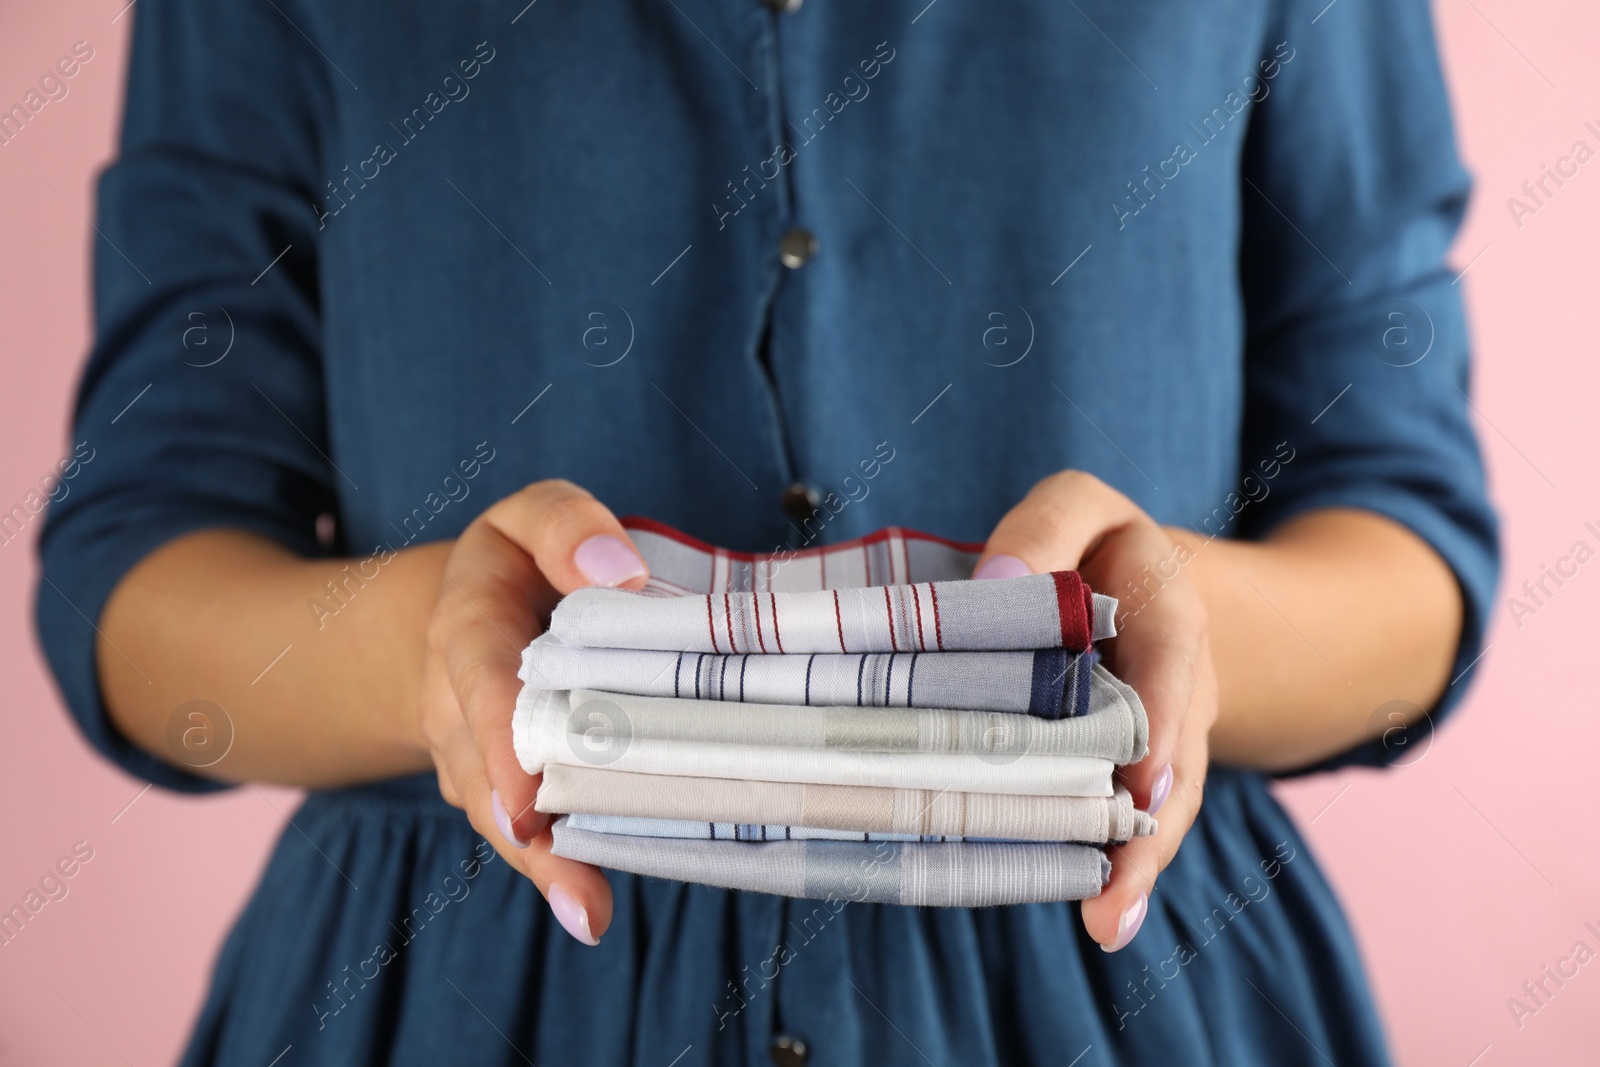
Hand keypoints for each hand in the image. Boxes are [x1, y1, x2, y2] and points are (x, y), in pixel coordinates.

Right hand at [419, 480, 648, 945]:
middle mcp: (458, 705)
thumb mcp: (534, 517)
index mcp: (467, 631)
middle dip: (514, 808)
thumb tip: (621, 572)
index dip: (502, 734)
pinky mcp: (514, 789)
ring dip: (542, 859)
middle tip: (543, 842)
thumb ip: (568, 528)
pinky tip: (587, 913)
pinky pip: (527, 835)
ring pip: (502, 812)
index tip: (527, 786)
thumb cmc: (525, 562)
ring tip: (584, 905)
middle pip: (483, 763)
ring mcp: (479, 758)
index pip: (482, 682)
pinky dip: (556, 874)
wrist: (480, 615)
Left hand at [973, 470, 1216, 950]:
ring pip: (1162, 798)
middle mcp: (1178, 677)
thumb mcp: (1075, 510)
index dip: (1160, 716)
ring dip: (1136, 859)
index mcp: (1166, 603)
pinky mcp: (1135, 768)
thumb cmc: (1085, 545)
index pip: (1171, 654)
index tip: (1141, 776)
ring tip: (1110, 920)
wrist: (1143, 581)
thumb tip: (994, 585)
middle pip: (1172, 750)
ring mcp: (1164, 730)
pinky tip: (1106, 922)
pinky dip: (1123, 866)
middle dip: (1147, 816)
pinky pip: (1137, 817)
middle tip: (1119, 877)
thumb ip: (1043, 533)